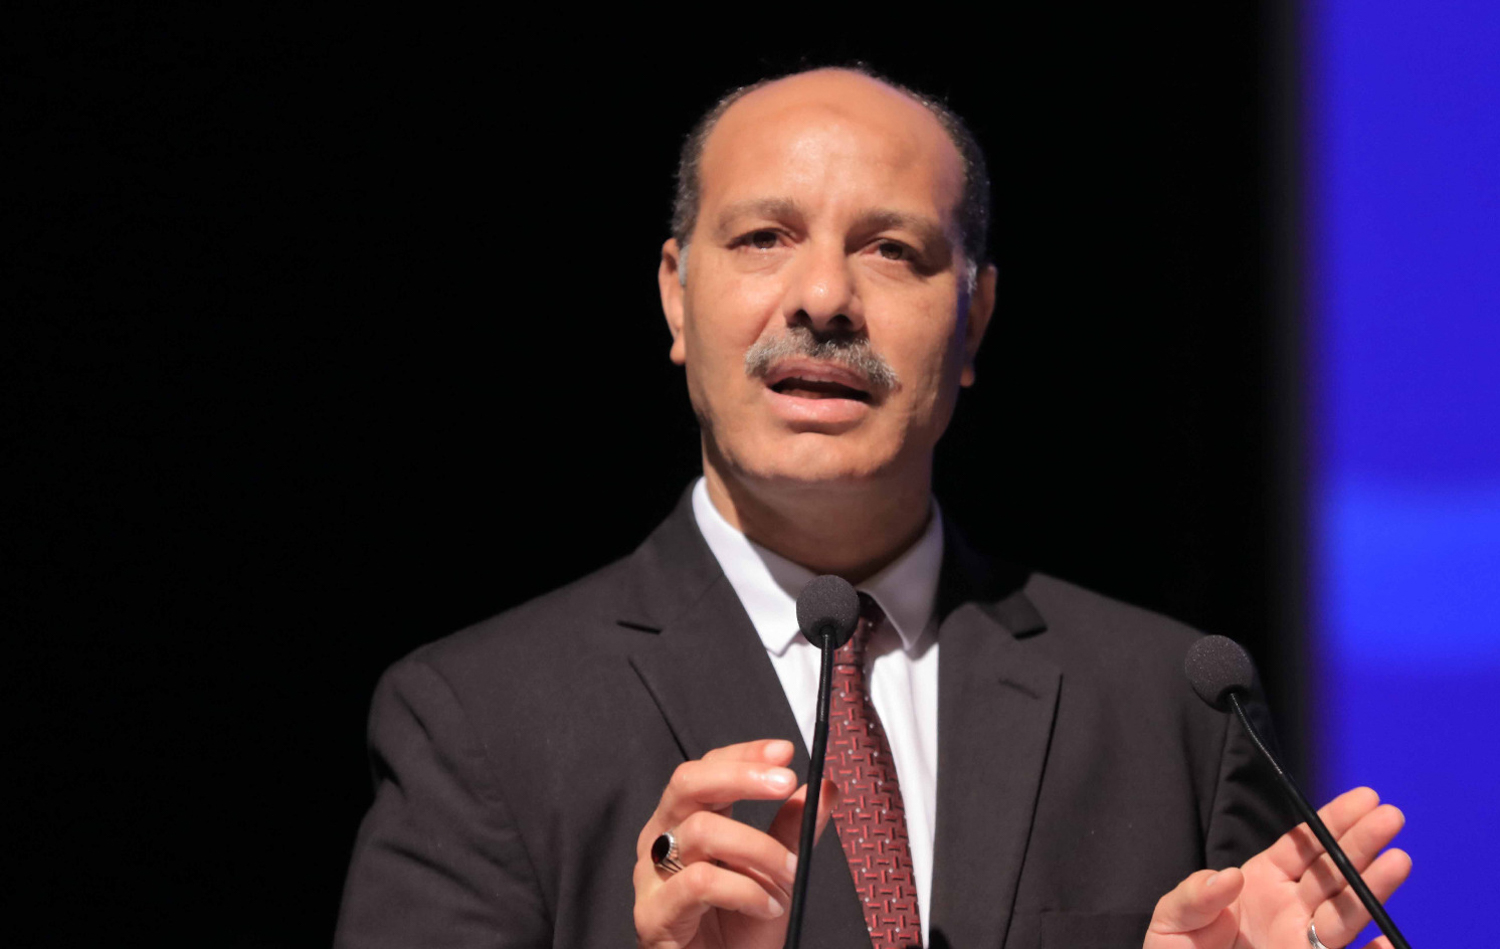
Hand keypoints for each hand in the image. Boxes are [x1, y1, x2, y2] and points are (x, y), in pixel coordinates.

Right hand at [633, 738, 837, 948]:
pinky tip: (766, 905)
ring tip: (787, 874)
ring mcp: (651, 875)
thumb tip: (824, 787)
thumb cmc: (739, 929)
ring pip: (702, 831)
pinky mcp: (653, 913)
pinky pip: (699, 882)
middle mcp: (662, 839)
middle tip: (785, 783)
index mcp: (686, 821)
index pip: (707, 768)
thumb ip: (794, 828)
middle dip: (741, 776)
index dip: (743, 754)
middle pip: (689, 782)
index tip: (784, 751)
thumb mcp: (776, 872)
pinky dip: (744, 890)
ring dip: (759, 849)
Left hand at [1146, 787, 1410, 948]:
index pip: (1304, 846)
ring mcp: (1302, 942)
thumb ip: (1194, 896)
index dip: (1332, 822)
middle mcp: (1291, 910)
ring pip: (1345, 914)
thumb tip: (1230, 876)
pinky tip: (1385, 941)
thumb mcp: (1173, 920)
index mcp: (1262, 884)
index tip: (1364, 799)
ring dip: (1372, 889)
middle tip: (1391, 816)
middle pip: (1333, 873)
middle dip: (1361, 845)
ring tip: (1398, 861)